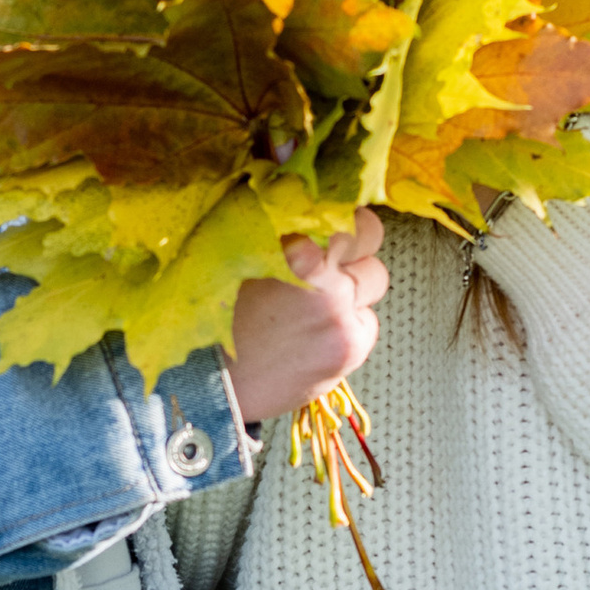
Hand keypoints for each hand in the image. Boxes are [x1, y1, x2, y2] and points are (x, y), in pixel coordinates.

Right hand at [222, 213, 389, 425]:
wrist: (214, 384)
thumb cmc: (221, 318)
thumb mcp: (239, 259)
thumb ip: (278, 234)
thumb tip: (304, 205)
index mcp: (290, 242)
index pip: (341, 210)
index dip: (339, 216)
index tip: (332, 225)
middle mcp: (320, 270)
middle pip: (369, 234)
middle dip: (360, 241)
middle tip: (342, 254)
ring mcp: (339, 309)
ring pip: (375, 278)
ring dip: (355, 286)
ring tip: (320, 305)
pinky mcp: (350, 343)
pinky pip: (368, 321)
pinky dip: (350, 326)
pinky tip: (317, 338)